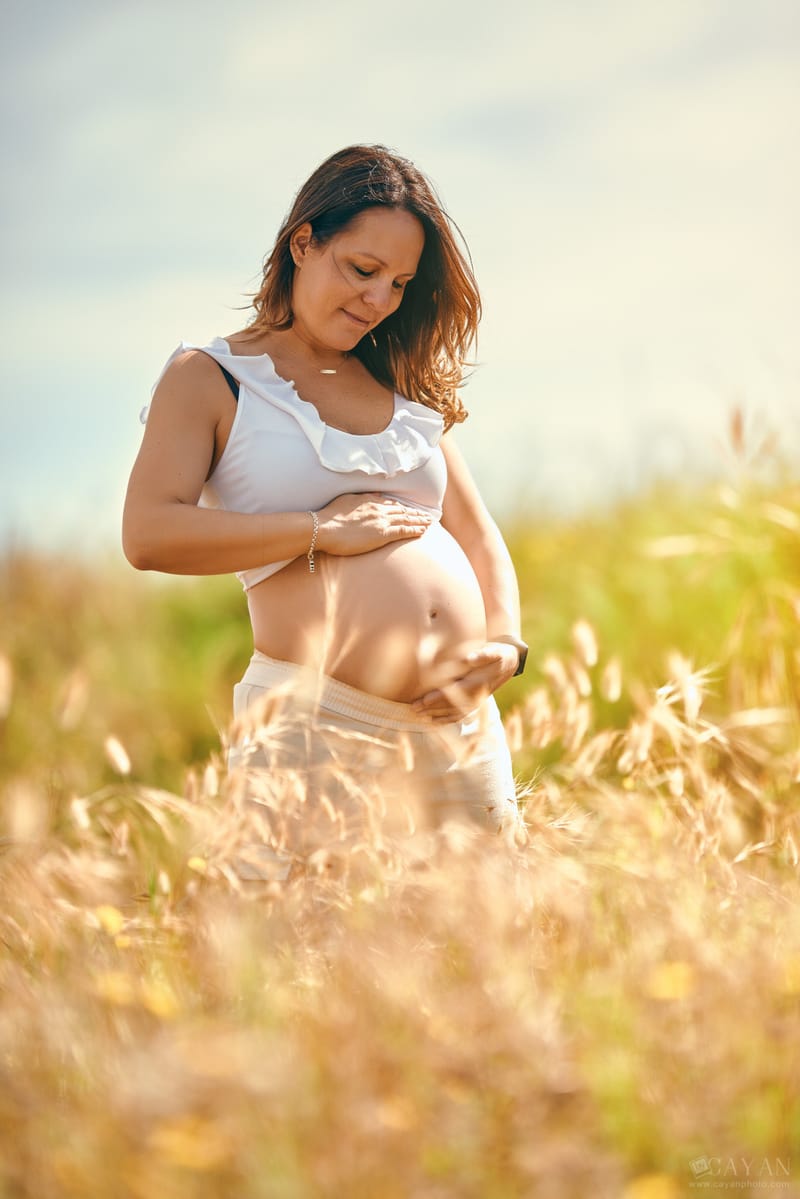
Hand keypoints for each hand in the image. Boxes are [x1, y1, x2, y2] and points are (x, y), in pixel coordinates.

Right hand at [316, 494, 432, 556]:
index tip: (410, 509)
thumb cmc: (329, 517)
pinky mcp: (382, 533)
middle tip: (427, 516)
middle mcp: (378, 508)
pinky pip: (404, 530)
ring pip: (406, 519)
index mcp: (369, 500)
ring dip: (419, 520)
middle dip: (416, 513)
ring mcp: (381, 520)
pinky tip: (424, 530)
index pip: (391, 503)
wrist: (324, 527)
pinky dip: (415, 529)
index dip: (402, 506)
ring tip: (430, 523)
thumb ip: (360, 498)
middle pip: (402, 510)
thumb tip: (371, 496)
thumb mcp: (346, 500)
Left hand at [411, 642, 519, 722]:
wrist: (508, 663)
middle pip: (451, 705)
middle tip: (414, 708)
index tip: (425, 700)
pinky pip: (458, 715)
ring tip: (418, 715)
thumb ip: (484, 654)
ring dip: (435, 714)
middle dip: (432, 708)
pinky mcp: (473, 704)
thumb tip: (470, 658)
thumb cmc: (498, 654)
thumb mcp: (495, 651)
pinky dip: (445, 719)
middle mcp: (476, 696)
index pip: (455, 693)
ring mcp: (475, 702)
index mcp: (478, 683)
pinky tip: (432, 721)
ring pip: (453, 712)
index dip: (440, 697)